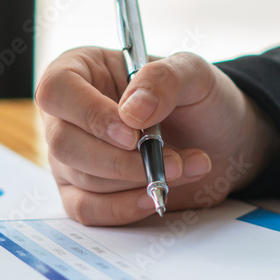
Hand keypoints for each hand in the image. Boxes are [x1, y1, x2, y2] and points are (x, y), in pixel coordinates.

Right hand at [36, 48, 279, 225]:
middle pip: (63, 141)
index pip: (57, 89)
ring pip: (80, 177)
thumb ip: (163, 80)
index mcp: (82, 70)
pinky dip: (123, 208)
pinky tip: (154, 197)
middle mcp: (68, 113)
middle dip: (119, 159)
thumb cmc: (200, 99)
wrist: (222, 140)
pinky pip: (87, 209)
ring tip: (184, 168)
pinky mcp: (85, 191)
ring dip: (135, 180)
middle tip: (170, 160)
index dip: (90, 114)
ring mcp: (72, 155)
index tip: (133, 134)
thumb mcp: (194, 74)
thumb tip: (131, 111)